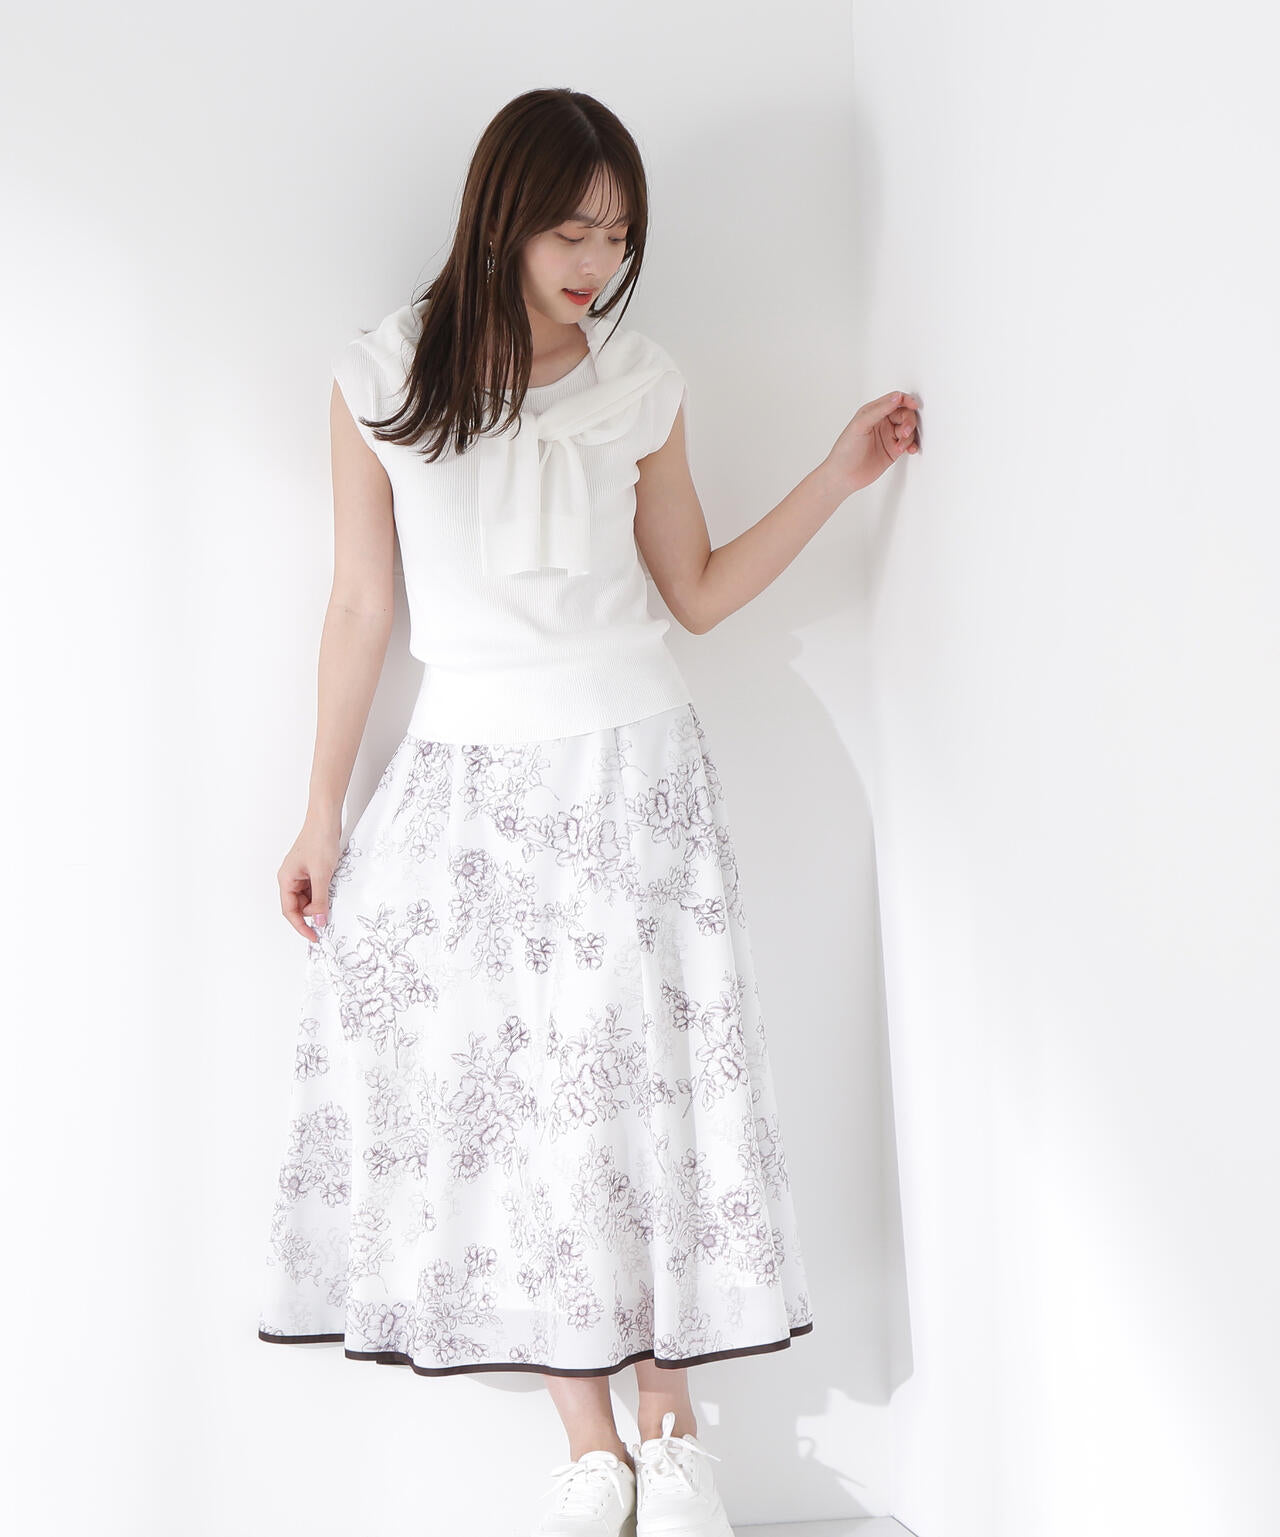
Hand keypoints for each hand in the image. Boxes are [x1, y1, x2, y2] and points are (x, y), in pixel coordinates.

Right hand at [278, 817, 342, 941]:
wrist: (326, 820)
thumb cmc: (319, 841)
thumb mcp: (322, 874)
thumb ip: (320, 900)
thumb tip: (319, 921)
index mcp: (286, 879)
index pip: (289, 911)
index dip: (301, 926)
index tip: (315, 937)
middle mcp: (290, 878)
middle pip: (299, 906)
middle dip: (313, 910)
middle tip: (329, 907)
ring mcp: (300, 874)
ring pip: (308, 898)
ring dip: (319, 900)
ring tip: (331, 889)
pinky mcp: (310, 870)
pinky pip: (315, 889)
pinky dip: (323, 892)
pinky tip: (332, 885)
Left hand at [823, 390, 920, 495]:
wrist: (843, 476)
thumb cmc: (845, 451)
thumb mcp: (860, 425)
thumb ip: (879, 410)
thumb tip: (897, 398)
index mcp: (872, 412)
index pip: (894, 400)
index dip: (906, 400)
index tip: (914, 406)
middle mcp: (881, 422)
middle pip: (905, 414)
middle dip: (908, 422)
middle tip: (904, 432)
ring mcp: (888, 436)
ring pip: (908, 429)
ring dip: (908, 437)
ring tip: (899, 447)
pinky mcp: (893, 450)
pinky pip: (909, 443)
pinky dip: (912, 445)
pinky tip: (910, 450)